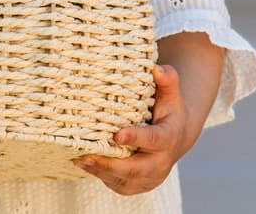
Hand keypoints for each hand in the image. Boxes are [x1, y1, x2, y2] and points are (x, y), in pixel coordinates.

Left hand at [75, 65, 190, 195]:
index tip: (117, 135)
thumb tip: (156, 68)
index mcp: (168, 138)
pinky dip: (101, 176)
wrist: (176, 137)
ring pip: (123, 180)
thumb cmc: (168, 111)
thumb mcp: (171, 95)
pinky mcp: (137, 185)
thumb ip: (167, 80)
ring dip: (101, 172)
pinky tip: (86, 165)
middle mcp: (160, 163)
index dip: (136, 138)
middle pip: (135, 169)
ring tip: (79, 160)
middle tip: (86, 156)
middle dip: (110, 164)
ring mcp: (149, 178)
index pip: (153, 140)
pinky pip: (117, 184)